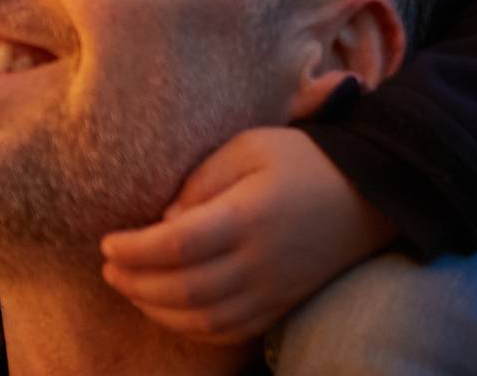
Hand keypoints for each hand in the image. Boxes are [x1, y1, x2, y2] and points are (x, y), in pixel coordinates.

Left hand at [97, 127, 396, 343]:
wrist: (369, 194)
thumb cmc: (303, 160)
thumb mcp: (249, 146)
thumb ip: (202, 180)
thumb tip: (164, 219)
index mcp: (248, 218)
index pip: (175, 245)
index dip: (134, 249)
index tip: (107, 242)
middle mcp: (260, 263)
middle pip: (183, 290)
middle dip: (135, 283)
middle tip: (108, 267)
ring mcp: (273, 291)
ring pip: (203, 320)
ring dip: (156, 309)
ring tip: (129, 286)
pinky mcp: (281, 305)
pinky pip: (229, 331)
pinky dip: (191, 328)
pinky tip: (167, 309)